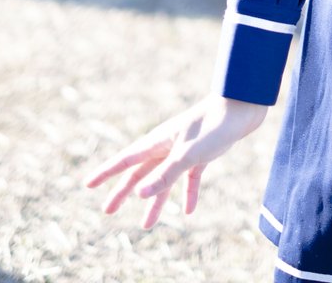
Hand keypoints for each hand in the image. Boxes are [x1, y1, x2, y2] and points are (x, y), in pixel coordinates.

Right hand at [84, 94, 266, 228]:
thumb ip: (165, 174)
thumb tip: (140, 194)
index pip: (126, 160)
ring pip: (164, 179)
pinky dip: (188, 193)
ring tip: (146, 225)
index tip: (87, 185)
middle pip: (141, 172)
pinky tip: (189, 210)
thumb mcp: (188, 155)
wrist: (243, 107)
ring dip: (156, 201)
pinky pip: (190, 178)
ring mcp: (185, 149)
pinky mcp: (202, 154)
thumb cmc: (214, 126)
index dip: (106, 173)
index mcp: (159, 141)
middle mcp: (168, 145)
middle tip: (107, 211)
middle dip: (123, 192)